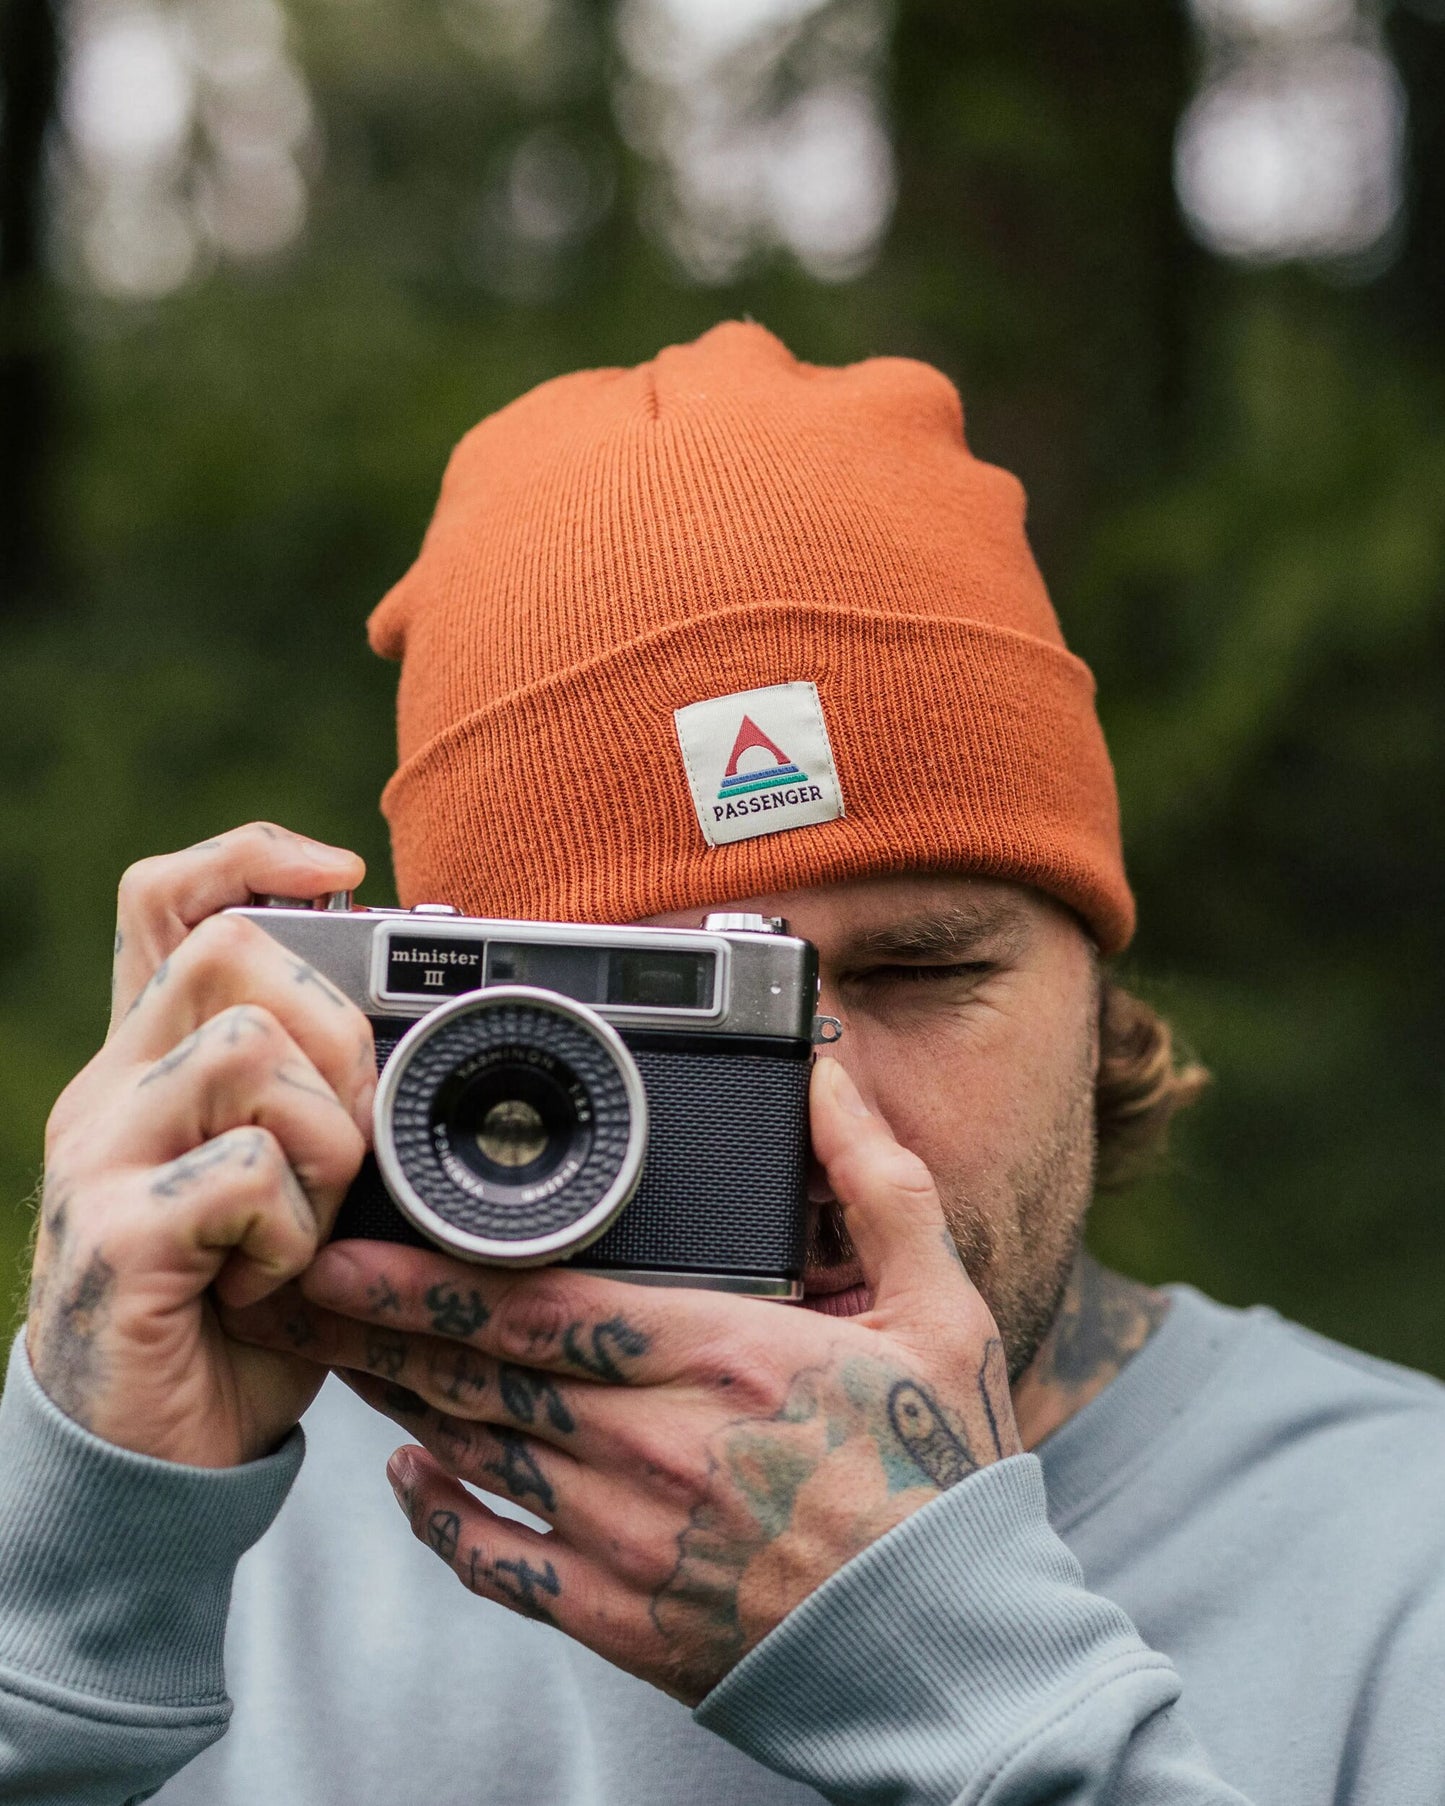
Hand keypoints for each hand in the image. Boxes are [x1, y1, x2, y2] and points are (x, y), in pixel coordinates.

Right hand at [26, 822, 374, 1466]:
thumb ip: (312, 1105)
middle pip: (230, 952)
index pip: (166, 899)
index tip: (342, 872)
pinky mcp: (116, 1237)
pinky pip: (245, 1172)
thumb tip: (407, 1037)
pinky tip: (268, 1282)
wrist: (150, 1461)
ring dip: (324, 1141)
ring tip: (305, 1222)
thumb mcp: (282, 1187)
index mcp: (151, 1065)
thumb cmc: (233, 1317)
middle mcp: (111, 1093)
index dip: (251, 855)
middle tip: (344, 1138)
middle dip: (335, 1031)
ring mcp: (100, 1160)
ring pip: (249, 1049)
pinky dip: (292, 1231)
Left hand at [225, 1057, 1020, 1701]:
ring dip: (394, 1399)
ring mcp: (625, 1537)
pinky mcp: (619, 1616)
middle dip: (373, 1324)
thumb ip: (876, 1183)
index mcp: (724, 1357)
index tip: (347, 1244)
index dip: (423, 1275)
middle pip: (476, 1372)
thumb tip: (825, 1080)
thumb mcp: (940, 1306)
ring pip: (472, 1452)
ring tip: (334, 1350)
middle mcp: (653, 1445)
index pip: (536, 1304)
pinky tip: (404, 1477)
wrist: (950, 1654)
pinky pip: (497, 1563)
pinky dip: (437, 1518)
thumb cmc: (945, 1477)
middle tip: (297, 1283)